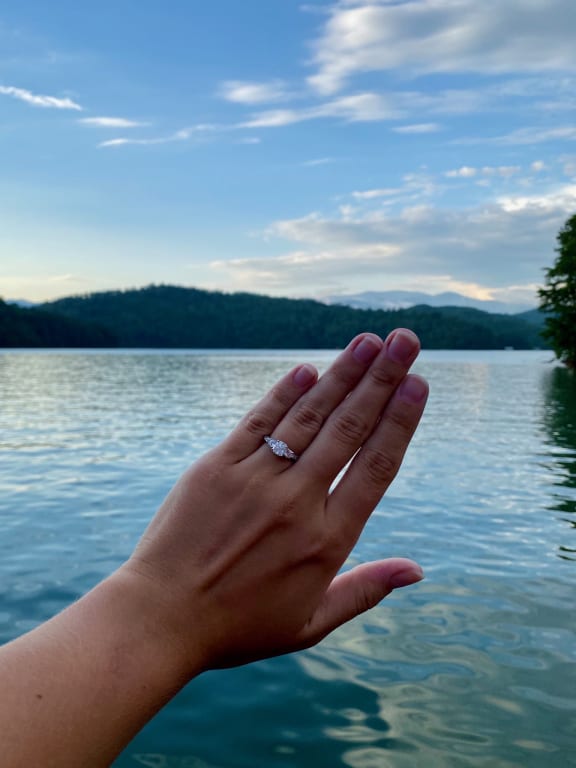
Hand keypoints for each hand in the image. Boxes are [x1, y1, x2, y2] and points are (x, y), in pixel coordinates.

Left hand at [120, 330, 427, 673]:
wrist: (160, 620)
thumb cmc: (239, 626)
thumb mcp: (311, 622)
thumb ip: (366, 590)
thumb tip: (417, 570)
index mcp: (326, 540)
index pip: (376, 467)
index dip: (399, 421)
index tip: (418, 383)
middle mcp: (295, 502)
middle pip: (348, 430)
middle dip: (381, 380)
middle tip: (405, 341)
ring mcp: (254, 481)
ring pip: (307, 417)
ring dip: (341, 375)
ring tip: (368, 342)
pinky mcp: (216, 468)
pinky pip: (257, 422)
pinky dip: (283, 394)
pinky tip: (307, 369)